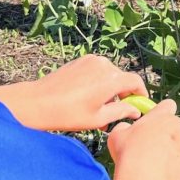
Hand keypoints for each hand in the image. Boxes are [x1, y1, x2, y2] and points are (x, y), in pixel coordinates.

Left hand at [0, 55, 147, 131]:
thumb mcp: (98, 118)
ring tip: (100, 110)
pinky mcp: (80, 61)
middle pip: (122, 79)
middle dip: (122, 95)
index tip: (140, 105)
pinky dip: (98, 83)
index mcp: (111, 79)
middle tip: (117, 113)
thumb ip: (121, 111)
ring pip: (109, 75)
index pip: (136, 82)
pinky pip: (96, 71)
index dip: (140, 94)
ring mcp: (91, 60)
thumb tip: (135, 110)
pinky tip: (89, 99)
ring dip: (109, 90)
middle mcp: (104, 65)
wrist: (38, 102)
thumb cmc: (68, 114)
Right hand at [106, 99, 179, 179]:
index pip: (168, 105)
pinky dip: (174, 165)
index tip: (153, 121)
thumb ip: (124, 126)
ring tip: (154, 162)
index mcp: (163, 115)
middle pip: (175, 126)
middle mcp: (178, 126)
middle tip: (150, 146)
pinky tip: (160, 172)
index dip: (161, 112)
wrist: (143, 179)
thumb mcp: (117, 134)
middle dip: (166, 133)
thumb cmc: (129, 153)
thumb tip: (125, 128)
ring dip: (171, 149)